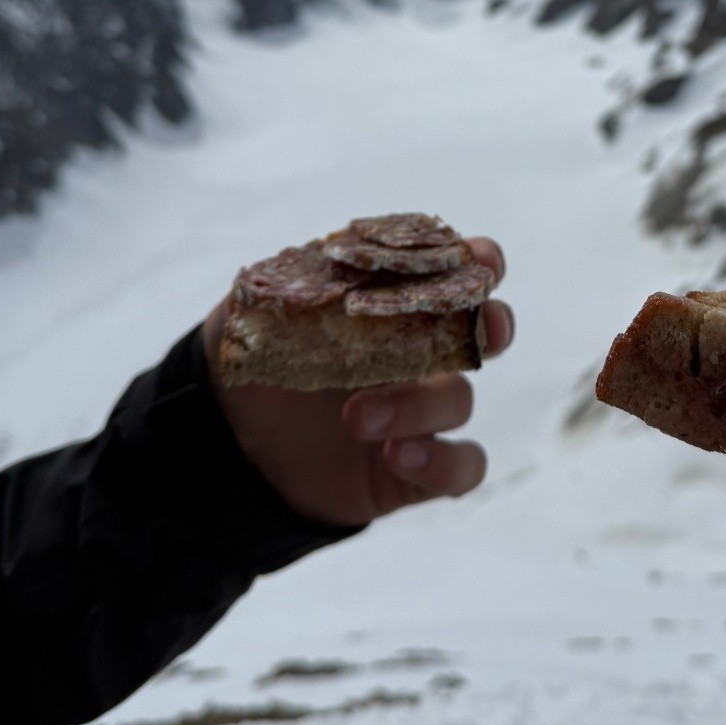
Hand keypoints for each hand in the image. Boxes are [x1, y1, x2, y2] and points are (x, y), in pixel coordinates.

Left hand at [203, 237, 512, 528]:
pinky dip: (441, 460)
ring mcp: (421, 414)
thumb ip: (280, 285)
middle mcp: (419, 356)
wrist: (231, 452)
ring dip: (419, 404)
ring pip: (460, 400)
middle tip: (483, 329)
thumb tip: (313, 255)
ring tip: (357, 416)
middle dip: (494, 325)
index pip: (449, 275)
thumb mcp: (249, 320)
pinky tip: (396, 454)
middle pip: (484, 333)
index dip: (477, 262)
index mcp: (389, 308)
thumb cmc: (252, 370)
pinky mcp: (416, 469)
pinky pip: (462, 467)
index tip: (481, 258)